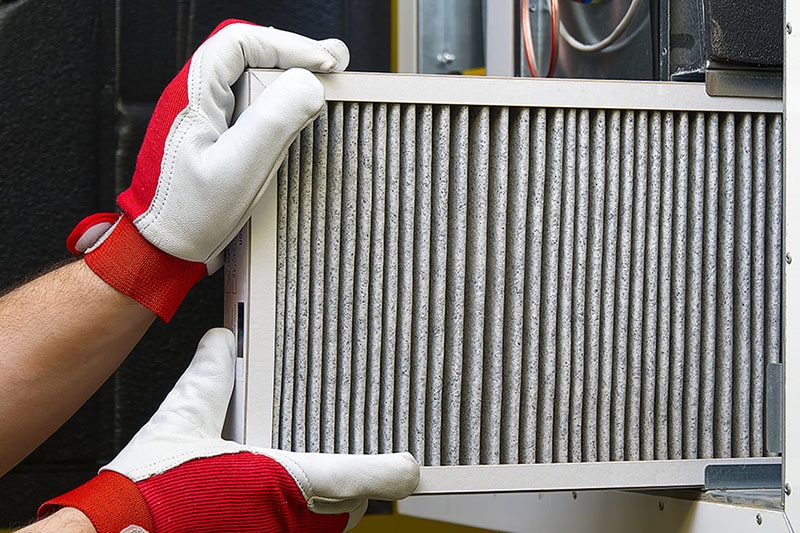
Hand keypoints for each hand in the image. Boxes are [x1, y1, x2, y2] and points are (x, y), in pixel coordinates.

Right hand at [38, 329, 419, 531]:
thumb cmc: (148, 493)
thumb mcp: (180, 422)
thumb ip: (208, 380)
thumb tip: (220, 343)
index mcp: (281, 480)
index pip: (357, 477)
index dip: (390, 471)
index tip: (409, 466)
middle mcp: (286, 522)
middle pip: (343, 509)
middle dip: (345, 490)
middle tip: (341, 469)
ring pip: (319, 532)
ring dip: (315, 512)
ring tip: (288, 487)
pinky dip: (287, 526)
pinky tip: (257, 509)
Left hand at [67, 20, 348, 320]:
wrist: (159, 249)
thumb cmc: (186, 217)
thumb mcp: (237, 170)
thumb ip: (273, 123)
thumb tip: (309, 84)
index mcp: (193, 95)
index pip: (242, 42)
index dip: (288, 44)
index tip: (325, 62)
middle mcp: (194, 97)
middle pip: (247, 53)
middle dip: (293, 55)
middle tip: (333, 66)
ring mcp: (203, 116)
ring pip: (248, 77)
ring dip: (287, 79)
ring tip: (322, 85)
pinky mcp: (213, 136)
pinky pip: (247, 105)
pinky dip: (277, 103)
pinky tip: (296, 115)